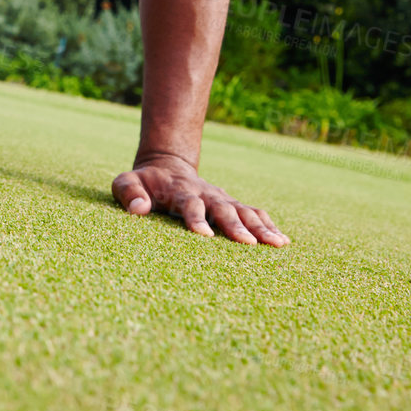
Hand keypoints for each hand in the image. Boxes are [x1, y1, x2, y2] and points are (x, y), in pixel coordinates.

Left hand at [112, 153, 288, 245]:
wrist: (168, 166)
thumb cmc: (144, 182)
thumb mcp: (127, 181)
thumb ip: (129, 192)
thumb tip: (138, 209)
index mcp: (180, 191)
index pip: (190, 205)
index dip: (196, 219)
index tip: (204, 236)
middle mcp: (206, 194)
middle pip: (223, 209)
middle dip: (236, 226)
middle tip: (249, 244)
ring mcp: (222, 199)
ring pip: (244, 211)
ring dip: (261, 227)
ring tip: (278, 244)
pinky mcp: (232, 204)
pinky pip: (254, 213)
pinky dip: (269, 225)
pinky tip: (283, 241)